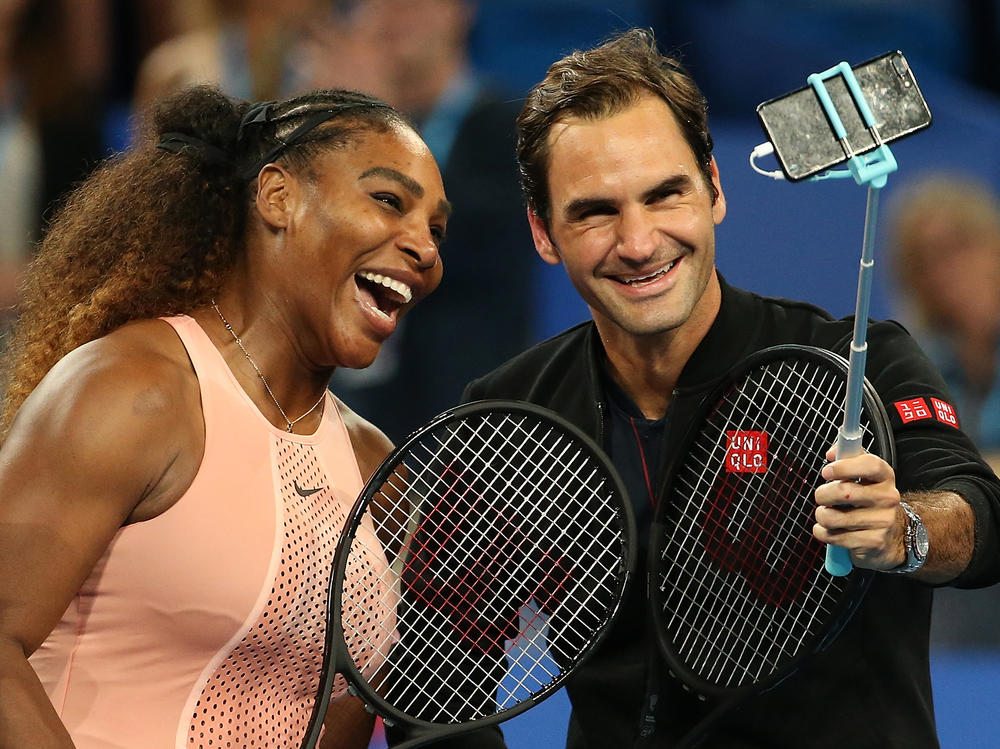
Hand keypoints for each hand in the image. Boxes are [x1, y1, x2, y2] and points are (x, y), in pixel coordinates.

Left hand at [813, 445, 905, 570]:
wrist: (894, 535)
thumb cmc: (870, 500)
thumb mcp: (865, 475)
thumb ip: (848, 457)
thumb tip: (832, 453)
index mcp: (885, 477)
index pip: (870, 465)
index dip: (844, 467)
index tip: (826, 472)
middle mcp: (887, 498)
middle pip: (844, 492)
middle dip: (822, 494)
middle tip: (823, 497)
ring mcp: (882, 521)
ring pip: (832, 517)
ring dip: (822, 516)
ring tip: (828, 515)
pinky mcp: (872, 542)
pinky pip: (832, 536)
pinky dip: (823, 532)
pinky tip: (832, 530)